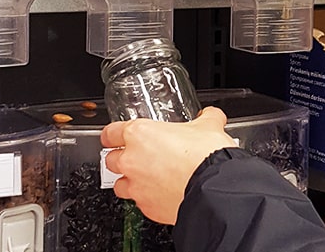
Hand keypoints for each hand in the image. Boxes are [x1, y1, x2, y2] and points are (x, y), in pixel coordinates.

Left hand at [100, 106, 236, 224]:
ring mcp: (137, 186)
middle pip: (110, 160)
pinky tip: (160, 195)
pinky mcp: (146, 208)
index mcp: (140, 134)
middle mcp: (132, 160)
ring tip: (145, 179)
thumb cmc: (205, 157)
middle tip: (136, 157)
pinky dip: (147, 199)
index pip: (111, 132)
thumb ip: (205, 118)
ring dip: (129, 181)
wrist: (214, 190)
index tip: (113, 137)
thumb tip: (210, 116)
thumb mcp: (208, 126)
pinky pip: (139, 203)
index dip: (111, 135)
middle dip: (121, 159)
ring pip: (119, 185)